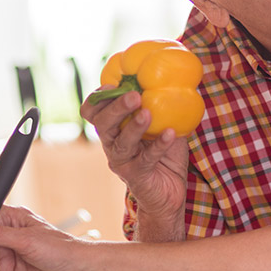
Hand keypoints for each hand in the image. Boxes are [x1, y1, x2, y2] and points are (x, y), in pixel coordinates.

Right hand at [79, 88, 188, 219]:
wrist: (170, 193)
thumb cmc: (165, 155)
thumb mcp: (163, 125)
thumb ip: (162, 106)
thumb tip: (177, 76)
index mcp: (114, 129)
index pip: (93, 111)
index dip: (98, 97)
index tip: (112, 83)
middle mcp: (112, 144)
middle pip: (103, 124)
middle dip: (116, 108)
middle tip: (134, 95)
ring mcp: (123, 161)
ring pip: (121, 142)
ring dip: (134, 127)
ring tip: (147, 113)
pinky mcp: (136, 176)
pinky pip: (146, 159)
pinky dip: (159, 145)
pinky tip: (170, 133)